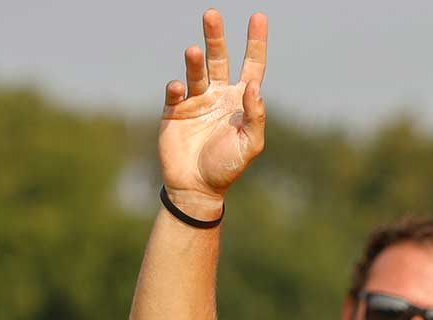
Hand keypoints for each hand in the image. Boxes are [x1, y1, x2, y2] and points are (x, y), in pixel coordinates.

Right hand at [157, 9, 268, 213]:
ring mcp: (195, 101)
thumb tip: (255, 86)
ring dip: (194, 60)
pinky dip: (176, 87)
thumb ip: (255, 116)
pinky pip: (175, 92)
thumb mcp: (250, 144)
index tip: (258, 17)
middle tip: (212, 14)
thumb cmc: (226, 167)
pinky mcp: (174, 111)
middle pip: (219, 58)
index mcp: (240, 100)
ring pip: (196, 72)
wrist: (196, 187)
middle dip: (216, 37)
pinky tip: (178, 88)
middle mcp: (218, 94)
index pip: (251, 65)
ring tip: (193, 51)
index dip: (255, 42)